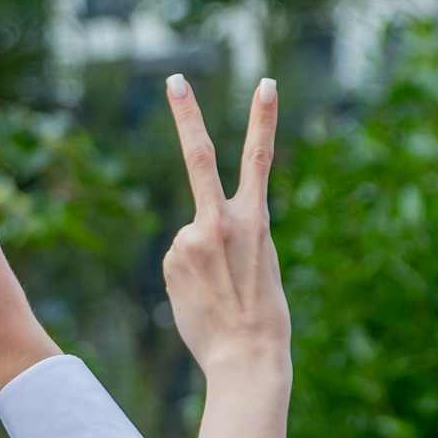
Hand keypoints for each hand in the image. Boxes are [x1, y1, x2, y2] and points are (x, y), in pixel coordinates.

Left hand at [162, 73, 289, 437]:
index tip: (265, 83)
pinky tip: (199, 299)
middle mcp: (221, 221)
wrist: (247, 357)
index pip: (260, 158)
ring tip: (215, 294)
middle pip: (200, 156)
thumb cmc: (263, 317)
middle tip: (175, 80)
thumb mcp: (262, 263)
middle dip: (188, 115)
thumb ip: (234, 235)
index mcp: (256, 220)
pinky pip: (177, 259)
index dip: (263, 118)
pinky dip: (186, 276)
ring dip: (198, 262)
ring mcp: (192, 238)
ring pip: (189, 236)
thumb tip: (197, 233)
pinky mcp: (171, 259)